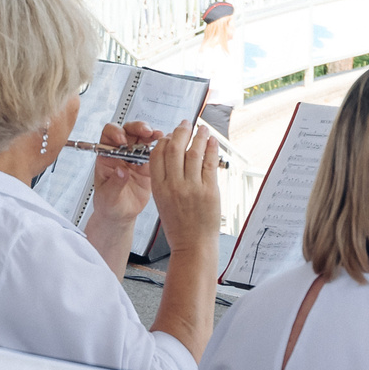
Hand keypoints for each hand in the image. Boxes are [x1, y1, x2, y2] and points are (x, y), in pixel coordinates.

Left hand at [91, 119, 157, 222]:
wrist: (120, 215)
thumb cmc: (108, 205)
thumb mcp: (108, 196)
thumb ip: (114, 183)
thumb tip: (121, 171)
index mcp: (106, 157)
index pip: (108, 135)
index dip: (115, 133)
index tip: (122, 140)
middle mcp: (121, 154)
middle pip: (128, 131)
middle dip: (138, 128)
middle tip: (146, 132)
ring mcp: (135, 158)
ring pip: (143, 138)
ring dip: (151, 134)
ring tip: (159, 135)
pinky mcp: (148, 165)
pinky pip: (155, 152)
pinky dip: (161, 147)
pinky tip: (167, 147)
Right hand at [147, 117, 221, 249]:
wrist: (193, 245)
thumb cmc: (179, 226)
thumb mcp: (163, 201)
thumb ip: (165, 180)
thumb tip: (173, 155)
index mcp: (159, 188)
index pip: (157, 155)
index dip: (164, 141)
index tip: (170, 134)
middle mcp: (174, 185)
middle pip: (175, 149)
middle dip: (181, 132)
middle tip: (186, 124)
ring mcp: (192, 187)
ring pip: (193, 152)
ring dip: (198, 136)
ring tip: (202, 129)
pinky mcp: (209, 190)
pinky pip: (209, 163)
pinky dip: (211, 149)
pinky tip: (211, 141)